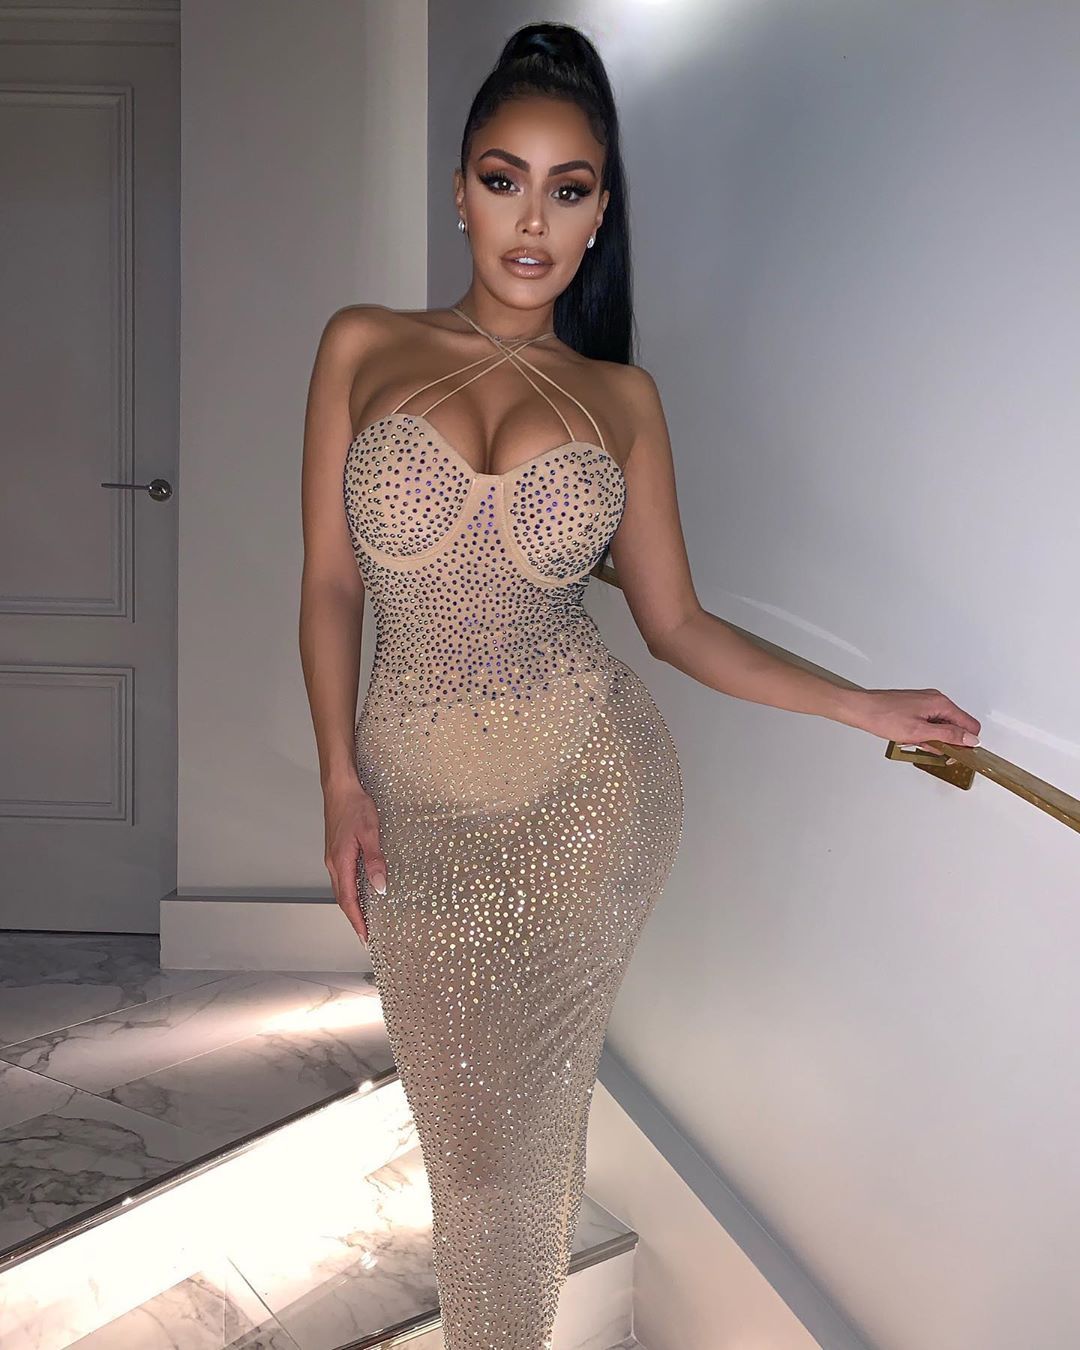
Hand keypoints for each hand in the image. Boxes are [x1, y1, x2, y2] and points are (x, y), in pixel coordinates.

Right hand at [323, 777, 386, 944]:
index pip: (348, 900)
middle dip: (354, 918)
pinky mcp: (336, 851)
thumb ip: (375, 861)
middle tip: (366, 934)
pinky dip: (350, 891)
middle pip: (343, 898)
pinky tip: (360, 891)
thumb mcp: (370, 832)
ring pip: (342, 888)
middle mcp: (333, 863)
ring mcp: (333, 857)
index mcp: (340, 862)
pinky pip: (343, 877)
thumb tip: (379, 887)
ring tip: (364, 918)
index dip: (357, 920)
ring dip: (352, 906)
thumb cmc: (354, 806)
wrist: (339, 787)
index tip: (364, 937)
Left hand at [853, 687, 980, 759]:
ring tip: (912, 739)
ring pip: (941, 726)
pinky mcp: (916, 706)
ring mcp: (925, 702)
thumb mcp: (920, 732)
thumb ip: (948, 736)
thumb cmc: (884, 717)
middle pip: (956, 726)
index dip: (965, 742)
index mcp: (941, 703)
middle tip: (925, 745)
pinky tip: (909, 736)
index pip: (970, 725)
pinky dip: (922, 733)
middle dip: (944, 740)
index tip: (955, 753)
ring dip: (931, 738)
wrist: (862, 709)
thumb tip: (971, 739)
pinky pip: (929, 723)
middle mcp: (936, 700)